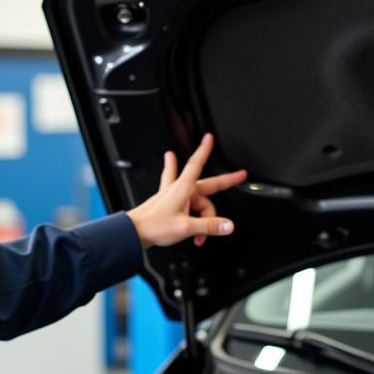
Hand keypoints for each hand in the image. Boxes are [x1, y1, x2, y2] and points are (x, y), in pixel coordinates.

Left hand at [126, 133, 246, 248]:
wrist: (134, 232)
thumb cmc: (154, 226)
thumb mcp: (186, 227)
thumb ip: (209, 226)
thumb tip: (228, 225)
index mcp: (183, 188)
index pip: (196, 163)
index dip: (204, 150)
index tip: (209, 137)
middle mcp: (178, 188)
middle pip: (207, 185)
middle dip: (224, 182)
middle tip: (239, 175)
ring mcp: (173, 195)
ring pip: (199, 202)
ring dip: (203, 218)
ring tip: (199, 236)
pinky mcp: (168, 203)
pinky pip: (185, 199)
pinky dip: (190, 203)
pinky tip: (189, 202)